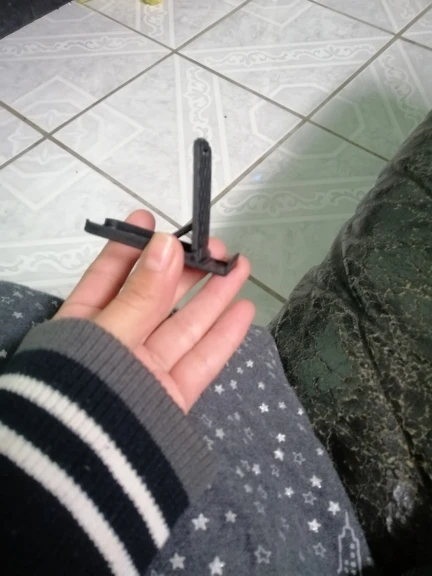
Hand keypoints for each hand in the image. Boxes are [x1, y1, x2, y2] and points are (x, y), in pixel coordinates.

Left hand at [55, 210, 254, 412]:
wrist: (84, 475)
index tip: (149, 218)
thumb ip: (140, 294)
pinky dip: (223, 337)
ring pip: (185, 326)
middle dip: (186, 269)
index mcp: (84, 325)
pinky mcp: (171, 396)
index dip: (130, 247)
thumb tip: (166, 245)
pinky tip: (243, 310)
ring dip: (214, 296)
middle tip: (216, 244)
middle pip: (157, 298)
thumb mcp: (108, 335)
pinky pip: (200, 361)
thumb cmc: (81, 390)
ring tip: (241, 266)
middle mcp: (117, 344)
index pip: (109, 276)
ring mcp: (146, 370)